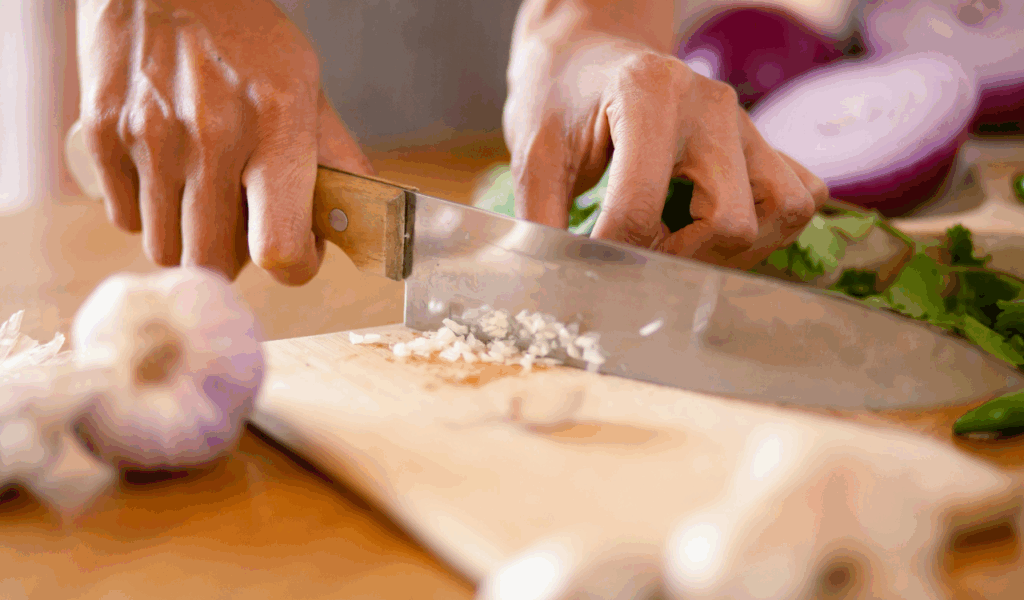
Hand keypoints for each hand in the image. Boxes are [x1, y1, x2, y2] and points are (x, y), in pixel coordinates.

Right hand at [75, 0, 373, 283]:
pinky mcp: (101, 134)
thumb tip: (362, 223)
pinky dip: (148, 213)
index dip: (293, 267)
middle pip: (213, 263)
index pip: (280, 249)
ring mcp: (150, 138)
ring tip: (204, 199)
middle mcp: (211, 138)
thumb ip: (337, 159)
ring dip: (190, 240)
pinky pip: (124, 219)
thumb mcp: (309, 89)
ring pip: (165, 250)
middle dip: (237, 261)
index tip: (295, 254)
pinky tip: (168, 177)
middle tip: (245, 231)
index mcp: (276, 129)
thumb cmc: (247, 38)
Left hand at [503, 12, 828, 268]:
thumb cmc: (560, 99)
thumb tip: (553, 283)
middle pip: (732, 222)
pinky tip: (711, 229)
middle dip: (683, 263)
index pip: (640, 207)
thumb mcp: (533, 153)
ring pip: (784, 211)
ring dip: (734, 251)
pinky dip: (770, 229)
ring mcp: (746, 122)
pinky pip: (802, 195)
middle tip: (639, 263)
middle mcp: (712, 104)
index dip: (612, 256)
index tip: (590, 268)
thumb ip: (540, 218)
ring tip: (678, 248)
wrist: (589, 56)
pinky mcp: (764, 142)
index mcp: (649, 96)